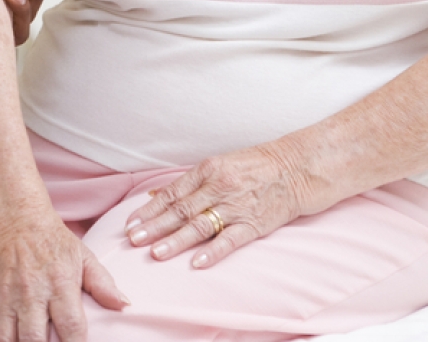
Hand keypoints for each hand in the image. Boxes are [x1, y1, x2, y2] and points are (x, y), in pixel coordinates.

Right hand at [0, 206, 125, 341]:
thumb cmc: (50, 238)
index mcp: (61, 284)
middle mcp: (34, 294)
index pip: (71, 327)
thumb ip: (103, 283)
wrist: (12, 215)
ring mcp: (10, 298)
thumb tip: (124, 305)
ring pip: (9, 339)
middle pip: (35, 339)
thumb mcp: (82, 255)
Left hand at [123, 140, 320, 268]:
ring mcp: (237, 206)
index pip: (172, 193)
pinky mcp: (254, 223)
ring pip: (200, 225)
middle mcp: (219, 187)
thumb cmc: (255, 167)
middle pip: (181, 210)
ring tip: (156, 253)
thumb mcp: (219, 165)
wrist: (297, 168)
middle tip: (133, 239)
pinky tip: (197, 263)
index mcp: (207, 170)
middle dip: (154, 226)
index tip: (130, 223)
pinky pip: (230, 240)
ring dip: (176, 240)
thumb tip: (155, 196)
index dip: (149, 210)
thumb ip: (188, 183)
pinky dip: (213, 251)